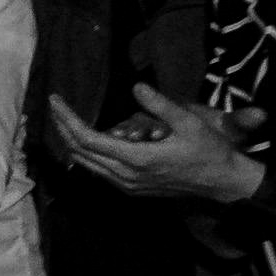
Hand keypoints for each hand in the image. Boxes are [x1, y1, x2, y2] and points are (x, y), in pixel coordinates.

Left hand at [48, 85, 267, 203]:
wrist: (222, 183)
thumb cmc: (209, 151)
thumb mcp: (190, 123)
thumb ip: (161, 106)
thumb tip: (136, 87)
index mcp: (136, 159)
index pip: (87, 139)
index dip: (68, 119)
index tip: (56, 101)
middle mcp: (125, 175)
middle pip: (79, 152)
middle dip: (61, 128)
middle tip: (53, 106)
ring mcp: (127, 185)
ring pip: (86, 164)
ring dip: (70, 142)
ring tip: (62, 120)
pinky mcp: (131, 188)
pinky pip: (98, 171)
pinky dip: (85, 154)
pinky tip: (82, 141)